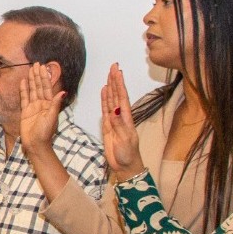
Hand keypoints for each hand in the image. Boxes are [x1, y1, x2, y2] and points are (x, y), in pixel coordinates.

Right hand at [17, 63, 63, 152]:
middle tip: (36, 64)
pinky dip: (24, 90)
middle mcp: (42, 104)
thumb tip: (62, 92)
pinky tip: (23, 82)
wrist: (35, 144)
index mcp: (49, 104)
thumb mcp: (52, 118)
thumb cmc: (45, 133)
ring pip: (32, 90)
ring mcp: (33, 107)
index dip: (45, 77)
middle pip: (39, 86)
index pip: (47, 87)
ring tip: (30, 70)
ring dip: (31, 80)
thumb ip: (55, 104)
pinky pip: (24, 98)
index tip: (43, 67)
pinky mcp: (25, 112)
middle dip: (38, 75)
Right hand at [100, 63, 144, 179]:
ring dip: (110, 87)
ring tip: (109, 74)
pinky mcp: (108, 126)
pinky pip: (105, 109)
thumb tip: (115, 110)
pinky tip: (104, 91)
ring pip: (111, 100)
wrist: (125, 167)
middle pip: (117, 94)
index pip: (122, 97)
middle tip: (114, 66)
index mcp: (127, 118)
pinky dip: (104, 99)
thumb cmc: (128, 155)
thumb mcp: (125, 141)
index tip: (118, 71)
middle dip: (115, 80)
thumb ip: (119, 125)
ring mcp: (114, 121)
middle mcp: (121, 116)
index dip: (120, 84)